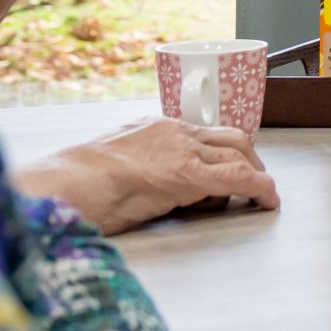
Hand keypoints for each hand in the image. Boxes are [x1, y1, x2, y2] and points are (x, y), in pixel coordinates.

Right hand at [10, 115, 278, 235]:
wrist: (63, 183)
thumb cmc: (74, 182)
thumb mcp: (112, 164)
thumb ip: (136, 166)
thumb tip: (145, 185)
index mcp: (154, 127)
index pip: (202, 133)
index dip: (222, 151)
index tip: (229, 166)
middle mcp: (174, 132)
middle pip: (229, 138)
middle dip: (249, 159)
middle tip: (256, 182)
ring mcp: (183, 150)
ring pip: (238, 154)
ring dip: (256, 174)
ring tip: (262, 195)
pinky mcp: (188, 175)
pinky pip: (238, 178)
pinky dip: (260, 189)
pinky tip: (268, 202)